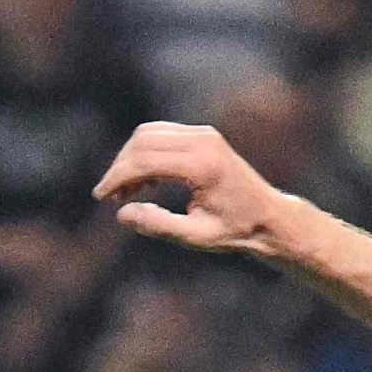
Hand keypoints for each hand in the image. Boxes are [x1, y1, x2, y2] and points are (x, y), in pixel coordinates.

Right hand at [96, 122, 285, 253]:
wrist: (269, 217)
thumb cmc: (237, 232)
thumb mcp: (197, 237)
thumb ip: (159, 225)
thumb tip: (123, 215)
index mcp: (202, 166)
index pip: (145, 160)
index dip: (117, 177)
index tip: (101, 196)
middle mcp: (203, 141)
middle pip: (142, 141)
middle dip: (121, 167)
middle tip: (112, 198)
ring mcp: (204, 133)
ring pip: (149, 134)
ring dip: (131, 159)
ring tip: (128, 194)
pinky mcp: (203, 134)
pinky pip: (163, 135)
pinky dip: (146, 154)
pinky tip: (145, 183)